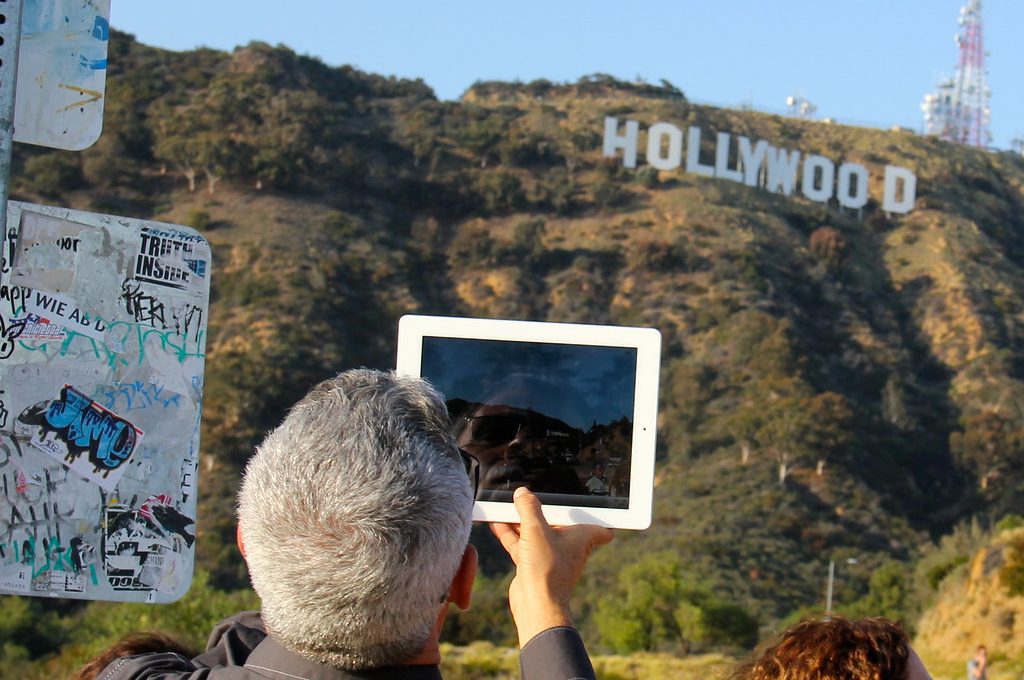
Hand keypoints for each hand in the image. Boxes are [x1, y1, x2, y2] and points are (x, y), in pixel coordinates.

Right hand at [490, 487, 613, 645]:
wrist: (536, 605)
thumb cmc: (547, 569)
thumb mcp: (536, 529)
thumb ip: (529, 507)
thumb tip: (523, 493)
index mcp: (581, 537)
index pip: (600, 527)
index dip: (597, 515)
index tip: (593, 504)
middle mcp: (569, 546)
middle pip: (558, 522)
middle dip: (543, 510)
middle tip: (530, 496)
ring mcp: (550, 556)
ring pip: (537, 532)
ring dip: (522, 520)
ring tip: (507, 505)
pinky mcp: (534, 565)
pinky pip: (522, 544)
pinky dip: (511, 534)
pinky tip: (497, 522)